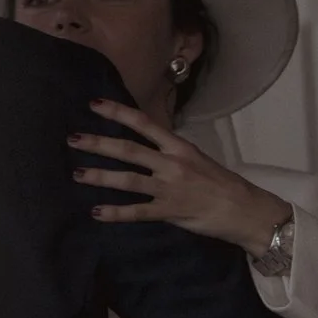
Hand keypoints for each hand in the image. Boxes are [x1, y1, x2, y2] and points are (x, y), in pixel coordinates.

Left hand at [71, 99, 292, 254]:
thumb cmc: (221, 183)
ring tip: (78, 174)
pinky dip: (116, 213)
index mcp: (179, 146)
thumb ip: (171, 152)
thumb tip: (147, 143)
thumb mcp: (197, 158)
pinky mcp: (170, 211)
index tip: (94, 104)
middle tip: (73, 139)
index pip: (143, 124)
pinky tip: (97, 212)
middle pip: (128, 149)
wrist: (245, 209)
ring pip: (128, 179)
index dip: (118, 113)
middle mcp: (171, 163)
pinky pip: (138, 211)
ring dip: (100, 176)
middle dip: (98, 144)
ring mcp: (170, 188)